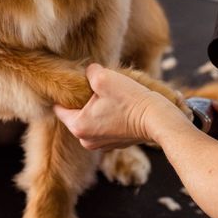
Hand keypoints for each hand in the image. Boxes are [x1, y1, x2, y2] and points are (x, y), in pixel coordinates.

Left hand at [54, 63, 168, 150]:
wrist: (158, 119)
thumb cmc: (130, 99)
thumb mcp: (103, 77)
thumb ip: (89, 72)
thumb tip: (88, 72)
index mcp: (78, 127)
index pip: (59, 108)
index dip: (65, 92)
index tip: (73, 82)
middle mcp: (87, 141)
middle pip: (76, 113)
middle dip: (83, 99)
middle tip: (95, 85)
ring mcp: (102, 145)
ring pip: (91, 118)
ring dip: (97, 106)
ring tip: (110, 94)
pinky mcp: (116, 143)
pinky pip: (104, 125)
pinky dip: (108, 114)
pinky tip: (119, 103)